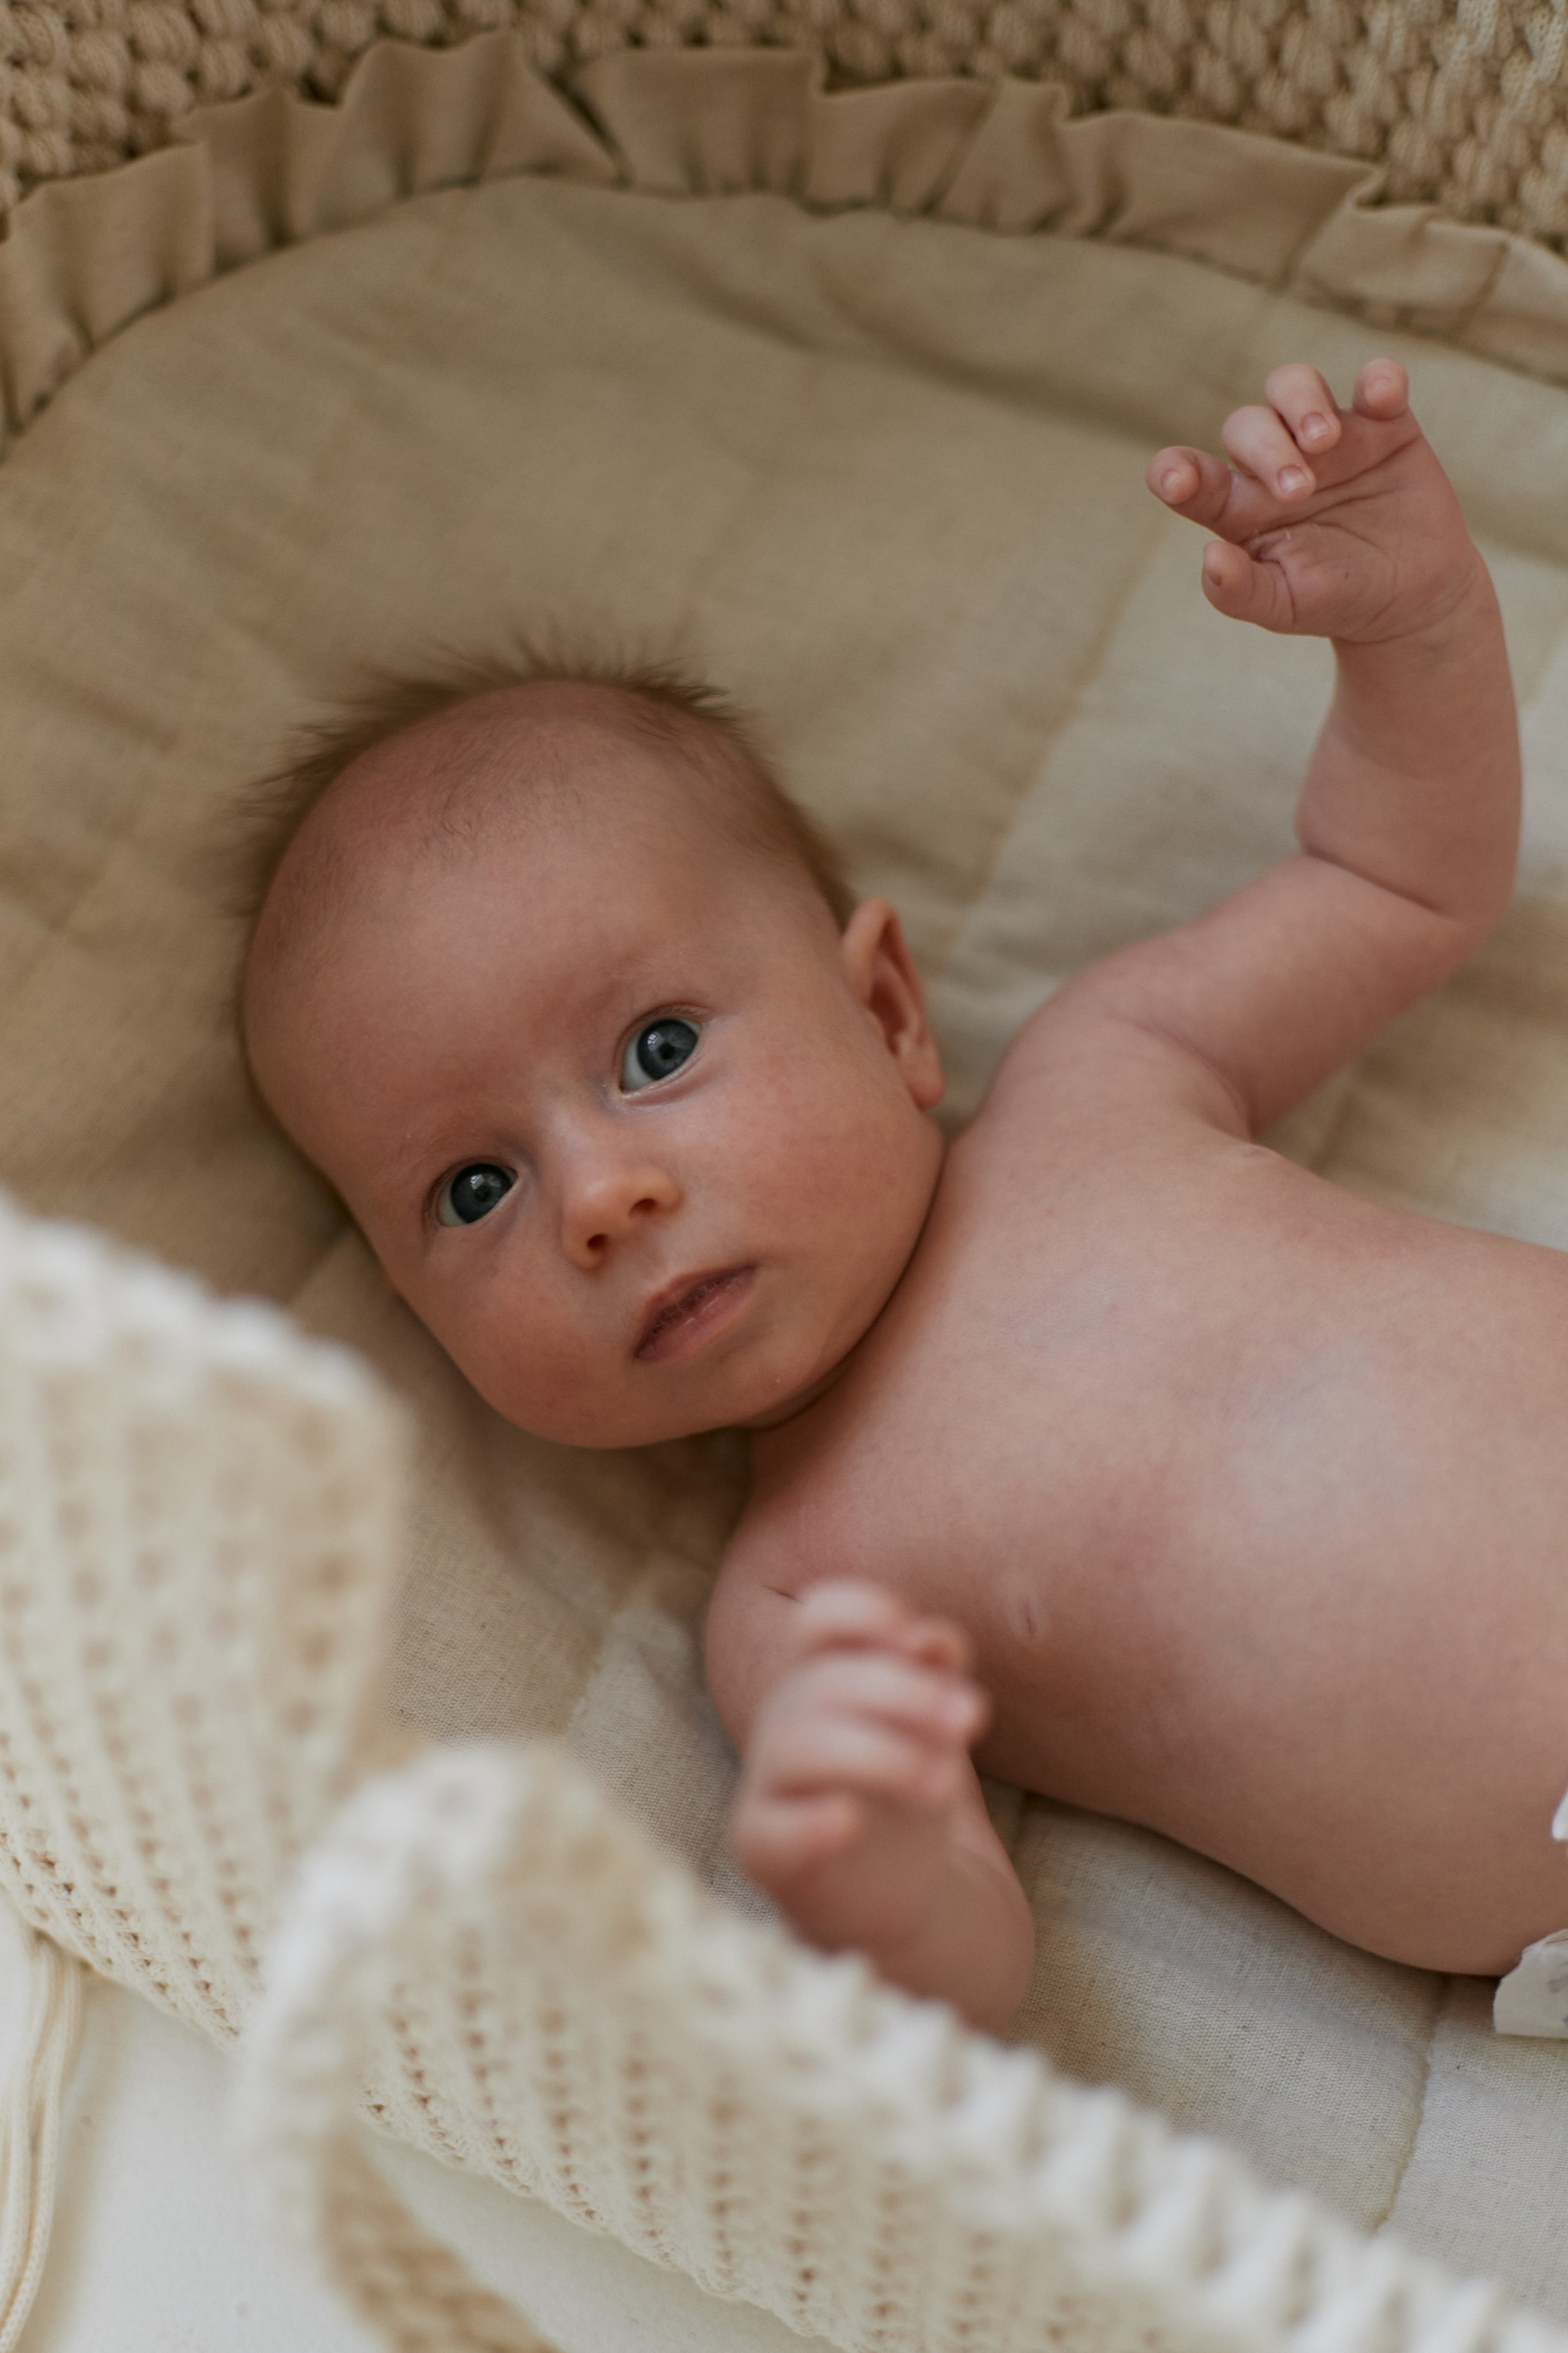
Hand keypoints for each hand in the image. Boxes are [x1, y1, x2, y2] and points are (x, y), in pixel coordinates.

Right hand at [729, 1581, 989, 1956]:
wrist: (900, 1893)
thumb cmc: (909, 1789)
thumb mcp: (934, 1728)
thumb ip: (935, 1676)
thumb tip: (932, 1638)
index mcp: (823, 1675)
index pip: (819, 1618)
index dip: (863, 1611)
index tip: (914, 1636)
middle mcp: (787, 1720)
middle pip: (826, 1682)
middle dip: (907, 1693)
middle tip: (974, 1716)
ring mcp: (769, 1783)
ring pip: (802, 1747)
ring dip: (884, 1755)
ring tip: (946, 1786)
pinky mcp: (763, 1848)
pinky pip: (772, 1828)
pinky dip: (810, 1821)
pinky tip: (851, 1822)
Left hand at [1147, 360, 1483, 646]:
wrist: (1409, 599)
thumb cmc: (1333, 601)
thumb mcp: (1283, 607)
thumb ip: (1239, 590)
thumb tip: (1210, 556)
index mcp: (1238, 506)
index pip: (1192, 476)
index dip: (1175, 469)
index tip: (1177, 483)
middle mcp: (1274, 461)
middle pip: (1247, 426)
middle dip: (1267, 450)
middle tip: (1300, 491)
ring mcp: (1329, 438)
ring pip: (1293, 386)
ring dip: (1301, 402)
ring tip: (1324, 441)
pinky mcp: (1383, 424)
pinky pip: (1376, 383)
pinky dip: (1379, 379)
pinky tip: (1382, 396)